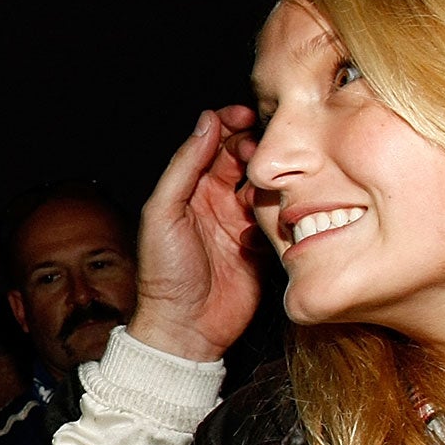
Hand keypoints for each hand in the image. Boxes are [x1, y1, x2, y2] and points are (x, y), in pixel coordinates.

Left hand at [128, 105, 262, 362]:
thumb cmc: (164, 273)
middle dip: (256, 149)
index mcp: (190, 187)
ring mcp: (242, 222)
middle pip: (246, 157)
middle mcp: (218, 200)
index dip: (232, 124)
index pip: (216, 141)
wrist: (185, 327)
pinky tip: (266, 226)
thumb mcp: (163, 213)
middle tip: (258, 155)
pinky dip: (279, 214)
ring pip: (267, 185)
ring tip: (255, 199)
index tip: (247, 116)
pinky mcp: (264, 246)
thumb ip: (184, 166)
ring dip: (268, 184)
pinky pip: (281, 218)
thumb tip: (207, 121)